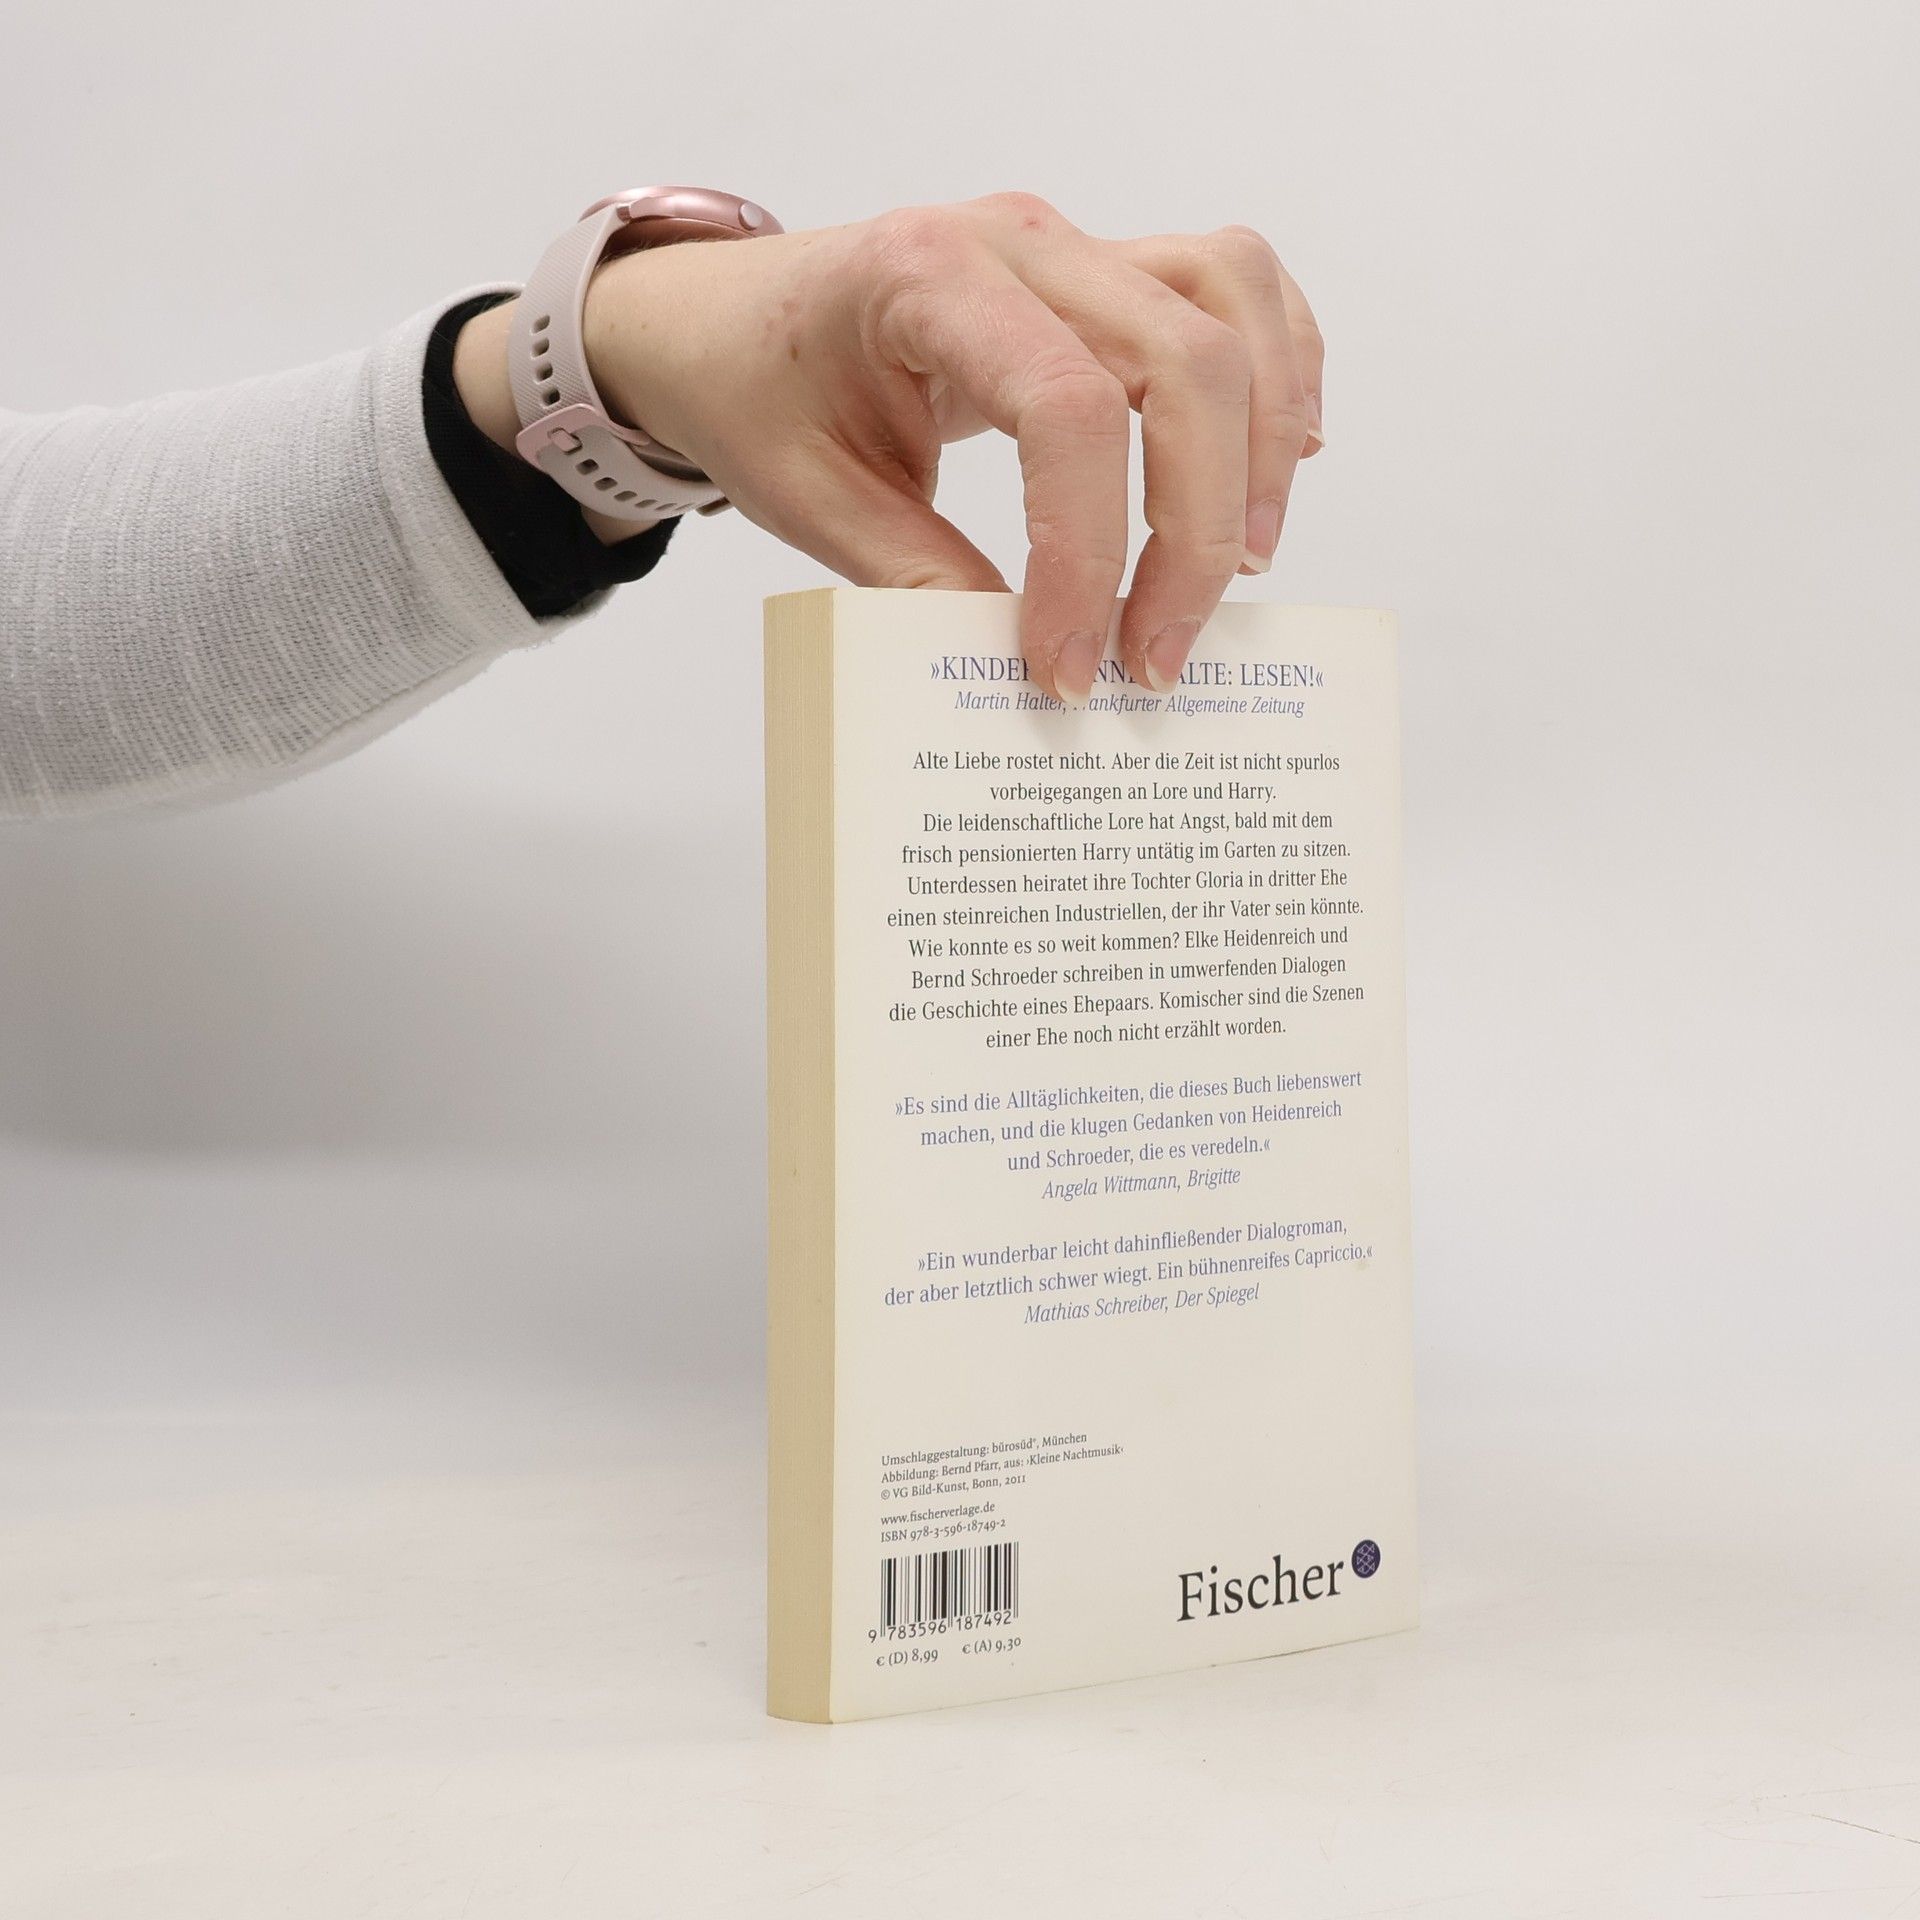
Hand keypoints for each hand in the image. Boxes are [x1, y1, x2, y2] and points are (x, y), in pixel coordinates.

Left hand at [460, 193, 1323, 703]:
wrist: (730, 319)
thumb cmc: (761, 394)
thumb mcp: (811, 503)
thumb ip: (916, 580)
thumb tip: (1024, 666)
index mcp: (926, 279)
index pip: (1067, 409)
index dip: (1090, 554)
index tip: (1068, 667)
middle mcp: (1020, 242)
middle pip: (1183, 361)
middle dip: (1193, 531)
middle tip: (1157, 656)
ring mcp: (1073, 245)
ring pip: (1230, 307)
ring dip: (1259, 446)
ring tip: (1239, 568)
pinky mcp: (1105, 270)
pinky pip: (1235, 286)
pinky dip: (1281, 366)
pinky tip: (1286, 455)